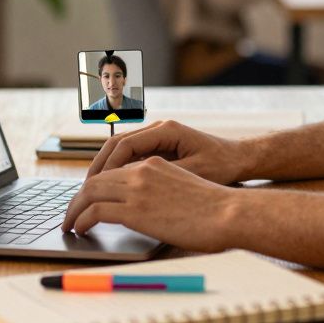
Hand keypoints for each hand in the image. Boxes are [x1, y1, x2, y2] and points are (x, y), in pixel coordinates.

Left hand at [60, 157, 240, 250]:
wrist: (228, 213)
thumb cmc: (214, 208)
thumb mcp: (182, 187)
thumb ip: (159, 190)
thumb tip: (142, 208)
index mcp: (154, 163)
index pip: (112, 170)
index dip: (94, 185)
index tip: (86, 200)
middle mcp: (142, 171)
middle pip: (96, 179)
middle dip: (78, 198)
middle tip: (71, 214)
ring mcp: (138, 189)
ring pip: (90, 193)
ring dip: (74, 209)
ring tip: (69, 225)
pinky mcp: (136, 210)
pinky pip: (96, 211)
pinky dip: (82, 220)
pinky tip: (79, 229)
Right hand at [84, 120, 250, 184]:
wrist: (240, 158)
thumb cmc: (222, 165)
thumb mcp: (195, 173)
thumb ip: (165, 177)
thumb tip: (134, 187)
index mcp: (165, 130)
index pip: (124, 145)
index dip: (106, 167)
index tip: (93, 186)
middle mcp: (158, 129)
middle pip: (116, 144)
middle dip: (98, 167)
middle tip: (83, 191)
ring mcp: (158, 137)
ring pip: (121, 150)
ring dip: (105, 170)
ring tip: (90, 193)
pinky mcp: (160, 148)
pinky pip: (131, 158)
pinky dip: (118, 172)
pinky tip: (110, 190)